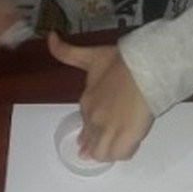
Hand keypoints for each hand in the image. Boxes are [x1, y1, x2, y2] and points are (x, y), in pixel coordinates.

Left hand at [47, 31, 153, 160]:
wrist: (143, 68)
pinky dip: (124, 152)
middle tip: (101, 147)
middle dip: (95, 145)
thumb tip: (50, 37)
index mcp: (87, 103)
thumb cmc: (121, 62)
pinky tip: (129, 145)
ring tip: (117, 149)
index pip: (85, 124)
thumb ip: (67, 52)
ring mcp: (109, 130)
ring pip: (102, 153)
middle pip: (91, 141)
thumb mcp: (90, 55)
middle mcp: (94, 119)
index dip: (89, 130)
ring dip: (108, 152)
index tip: (95, 131)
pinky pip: (121, 154)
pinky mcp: (127, 137)